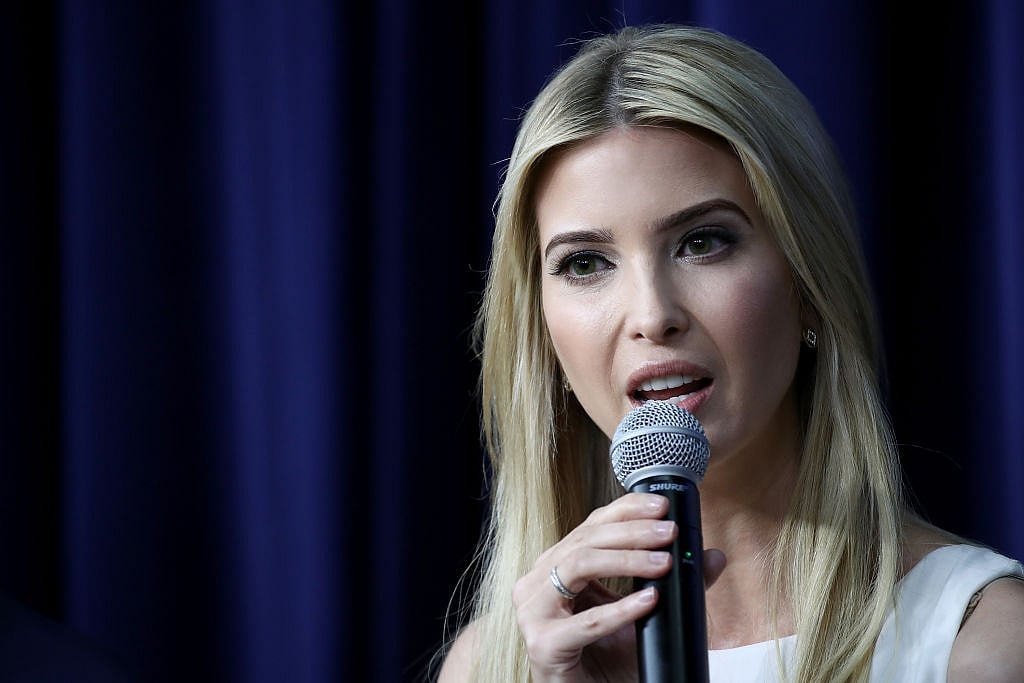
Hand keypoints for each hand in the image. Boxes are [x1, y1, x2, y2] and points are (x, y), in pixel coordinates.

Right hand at [511, 493, 726, 681]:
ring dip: (626, 560)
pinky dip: (620, 609)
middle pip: (585, 540)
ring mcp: (534, 611)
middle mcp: (538, 581)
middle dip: (633, 532)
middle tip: (670, 533)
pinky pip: (585, 621)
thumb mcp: (645, 615)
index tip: (663, 505)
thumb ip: (676, 586)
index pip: (591, 524)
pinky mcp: (543, 644)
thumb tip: (714, 557)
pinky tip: (648, 601)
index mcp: (556, 565)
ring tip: (663, 563)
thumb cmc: (606, 658)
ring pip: (578, 566)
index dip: (626, 509)